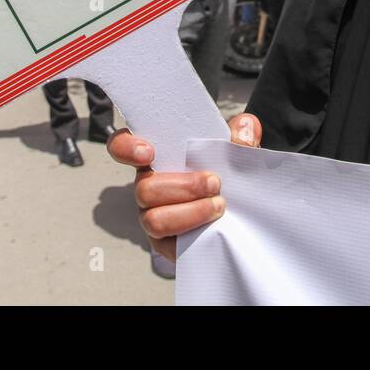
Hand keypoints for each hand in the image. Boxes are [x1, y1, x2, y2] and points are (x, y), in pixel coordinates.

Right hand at [107, 112, 261, 261]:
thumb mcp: (234, 155)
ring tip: (219, 205)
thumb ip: (240, 138)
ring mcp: (152, 216)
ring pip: (154, 219)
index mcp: (157, 159)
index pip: (123, 147)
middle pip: (144, 188)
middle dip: (183, 186)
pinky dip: (192, 230)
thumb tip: (246, 126)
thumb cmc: (224, 177)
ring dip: (190, 212)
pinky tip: (212, 225)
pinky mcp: (164, 244)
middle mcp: (148, 187)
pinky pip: (167, 243)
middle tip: (215, 182)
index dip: (126, 147)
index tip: (149, 152)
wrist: (236, 215)